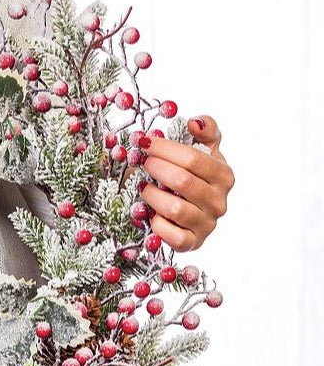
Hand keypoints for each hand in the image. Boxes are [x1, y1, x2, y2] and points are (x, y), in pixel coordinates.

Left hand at [138, 115, 234, 251]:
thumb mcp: (203, 150)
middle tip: (141, 162)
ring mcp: (207, 224)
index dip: (165, 149)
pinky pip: (173, 236)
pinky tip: (151, 214)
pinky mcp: (192, 243)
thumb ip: (205, 130)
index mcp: (223, 176)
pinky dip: (158, 224)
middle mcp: (219, 201)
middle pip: (183, 181)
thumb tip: (195, 122)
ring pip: (175, 209)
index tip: (145, 142)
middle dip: (156, 168)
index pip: (193, 159)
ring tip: (143, 187)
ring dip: (152, 195)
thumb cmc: (193, 177)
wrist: (190, 211)